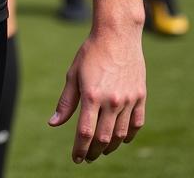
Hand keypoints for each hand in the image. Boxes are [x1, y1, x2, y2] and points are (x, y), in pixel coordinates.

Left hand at [49, 27, 145, 162]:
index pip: (85, 133)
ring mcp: (128, 100)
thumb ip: (66, 102)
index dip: (80, 149)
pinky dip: (129, 135)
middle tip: (87, 157)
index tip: (76, 158)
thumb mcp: (73, 74)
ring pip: (121, 134)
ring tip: (102, 150)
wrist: (117, 35)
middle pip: (104, 138)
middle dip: (94, 152)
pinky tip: (121, 139)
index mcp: (92, 96)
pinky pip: (136, 124)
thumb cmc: (91, 52)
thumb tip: (53, 123)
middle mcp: (112, 101)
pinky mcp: (140, 96)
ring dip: (110, 146)